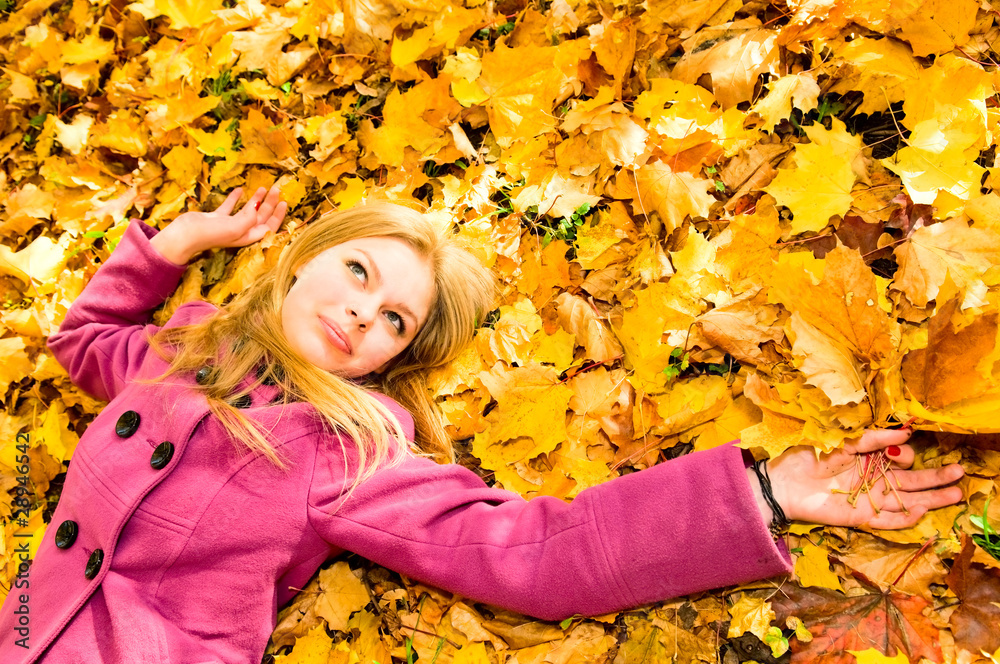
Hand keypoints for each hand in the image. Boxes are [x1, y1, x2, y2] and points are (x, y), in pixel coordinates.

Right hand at [150, 186, 287, 264]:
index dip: (278, 216)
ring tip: (263, 188)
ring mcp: (228, 225)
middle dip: (270, 204)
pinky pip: (230, 207)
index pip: (269, 226)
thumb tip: (258, 205)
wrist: (184, 235)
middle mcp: (240, 231)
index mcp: (248, 236)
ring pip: (247, 211)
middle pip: (260, 217)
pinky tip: (240, 190)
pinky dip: (236, 198)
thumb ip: (249, 217)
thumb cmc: (211, 234)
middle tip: (276, 189)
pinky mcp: (216, 218)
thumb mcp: (235, 227)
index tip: (283, 202)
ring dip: (256, 200)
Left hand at [764, 429, 964, 529]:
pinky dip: (906, 517)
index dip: (905, 455)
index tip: (898, 450)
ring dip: (932, 498)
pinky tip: (922, 509)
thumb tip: (907, 433)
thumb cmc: (810, 455)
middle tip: (960, 472)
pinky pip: (889, 520)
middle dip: (936, 477)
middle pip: (912, 481)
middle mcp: (875, 480)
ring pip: (908, 501)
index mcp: (870, 459)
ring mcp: (870, 499)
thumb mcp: (843, 441)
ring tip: (956, 492)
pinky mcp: (862, 517)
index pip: (901, 459)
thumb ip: (874, 438)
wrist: (784, 482)